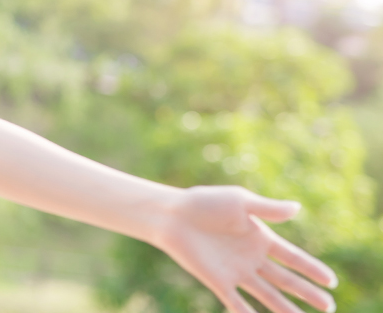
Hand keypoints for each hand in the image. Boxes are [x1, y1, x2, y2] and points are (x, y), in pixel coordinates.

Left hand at [153, 185, 337, 312]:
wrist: (171, 214)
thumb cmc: (204, 203)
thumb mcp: (240, 202)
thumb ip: (268, 209)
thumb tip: (298, 208)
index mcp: (260, 237)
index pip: (293, 257)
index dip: (312, 269)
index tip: (332, 281)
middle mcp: (251, 258)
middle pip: (286, 280)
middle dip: (307, 293)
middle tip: (329, 307)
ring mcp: (236, 271)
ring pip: (267, 295)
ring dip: (285, 308)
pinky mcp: (217, 281)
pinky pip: (237, 303)